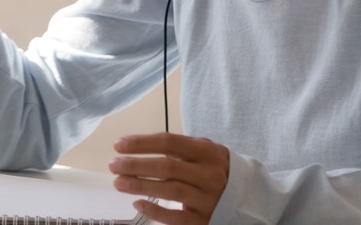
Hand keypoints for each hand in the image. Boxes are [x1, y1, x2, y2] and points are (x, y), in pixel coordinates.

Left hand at [109, 133, 229, 224]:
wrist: (247, 197)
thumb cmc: (216, 170)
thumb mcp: (205, 151)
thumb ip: (179, 147)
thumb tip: (138, 145)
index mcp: (207, 152)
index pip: (169, 142)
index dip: (141, 143)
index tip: (119, 145)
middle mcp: (209, 175)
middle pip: (167, 167)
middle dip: (136, 165)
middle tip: (114, 165)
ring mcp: (208, 199)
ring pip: (170, 191)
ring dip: (140, 185)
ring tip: (118, 182)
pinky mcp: (204, 221)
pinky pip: (177, 218)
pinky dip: (156, 211)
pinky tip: (137, 204)